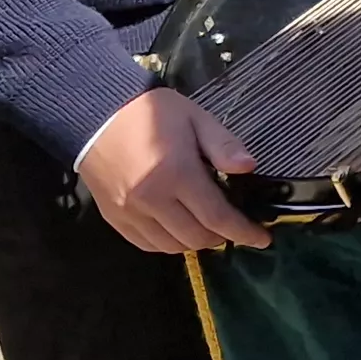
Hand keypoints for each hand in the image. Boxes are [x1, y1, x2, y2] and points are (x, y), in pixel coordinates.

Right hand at [78, 88, 269, 252]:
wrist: (97, 114)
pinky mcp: (114, 217)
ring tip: (207, 228)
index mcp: (176, 173)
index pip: (217, 217)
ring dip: (195, 242)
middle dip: (222, 236)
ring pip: (171, 246)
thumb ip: (223, 144)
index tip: (262, 238)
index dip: (243, 232)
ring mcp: (130, 212)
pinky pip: (146, 244)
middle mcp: (152, 199)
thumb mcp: (195, 118)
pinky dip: (168, 244)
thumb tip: (249, 167)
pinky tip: (179, 230)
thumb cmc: (151, 113)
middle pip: (196, 237)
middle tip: (233, 226)